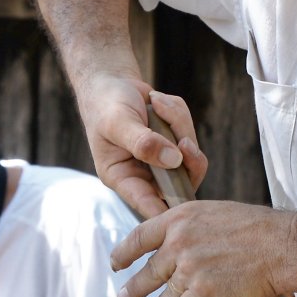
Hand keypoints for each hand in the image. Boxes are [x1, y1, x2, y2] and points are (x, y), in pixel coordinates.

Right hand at [79, 75, 209, 219]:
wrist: (112, 83)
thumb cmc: (106, 105)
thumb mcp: (118, 123)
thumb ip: (144, 142)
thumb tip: (174, 160)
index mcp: (122, 177)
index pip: (147, 204)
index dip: (167, 212)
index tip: (185, 213)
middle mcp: (144, 174)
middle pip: (180, 184)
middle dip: (187, 160)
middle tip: (185, 142)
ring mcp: (163, 160)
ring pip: (189, 155)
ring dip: (178, 123)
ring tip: (155, 102)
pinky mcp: (175, 144)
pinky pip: (190, 133)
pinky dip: (178, 113)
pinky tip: (157, 101)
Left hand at [112, 200, 288, 296]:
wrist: (282, 247)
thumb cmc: (256, 228)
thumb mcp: (213, 213)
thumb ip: (188, 227)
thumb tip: (171, 244)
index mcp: (179, 219)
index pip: (138, 238)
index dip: (123, 254)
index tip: (117, 264)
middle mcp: (178, 245)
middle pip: (147, 273)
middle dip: (133, 289)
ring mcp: (189, 272)